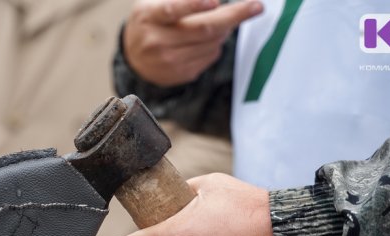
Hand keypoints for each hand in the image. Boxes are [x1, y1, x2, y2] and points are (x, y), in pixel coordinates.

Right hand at [123, 0, 263, 86]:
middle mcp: (156, 41)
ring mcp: (168, 61)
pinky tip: (208, 39)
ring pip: (211, 43)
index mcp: (149, 16)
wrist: (133, 57)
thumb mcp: (155, 2)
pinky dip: (215, 45)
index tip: (215, 1)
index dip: (194, 4)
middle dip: (234, 16)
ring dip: (224, 30)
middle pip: (203, 29)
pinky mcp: (180, 74)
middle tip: (256, 7)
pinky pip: (209, 57)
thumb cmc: (150, 21)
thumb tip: (214, 0)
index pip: (172, 9)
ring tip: (223, 21)